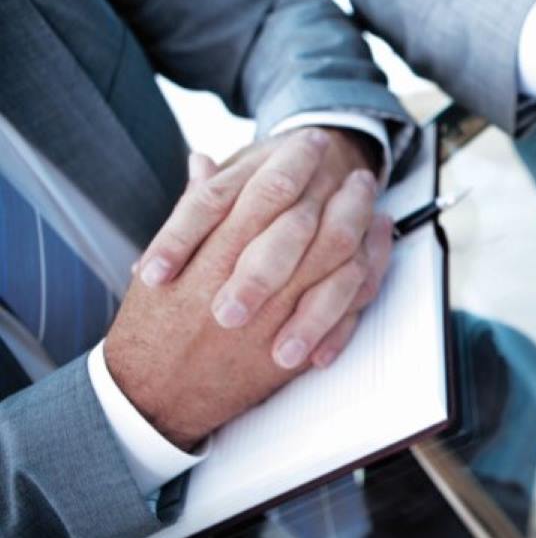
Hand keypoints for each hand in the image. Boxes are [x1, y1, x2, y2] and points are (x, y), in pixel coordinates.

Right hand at [106, 131, 392, 448]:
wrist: (157, 394)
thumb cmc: (155, 326)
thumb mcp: (162, 263)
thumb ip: (191, 212)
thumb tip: (205, 163)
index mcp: (214, 256)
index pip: (267, 194)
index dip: (294, 163)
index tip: (311, 143)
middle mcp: (252, 285)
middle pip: (315, 225)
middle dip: (340, 193)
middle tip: (355, 171)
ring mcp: (282, 319)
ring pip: (338, 264)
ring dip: (362, 227)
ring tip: (372, 203)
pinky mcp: (301, 347)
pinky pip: (349, 307)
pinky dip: (369, 274)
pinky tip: (378, 250)